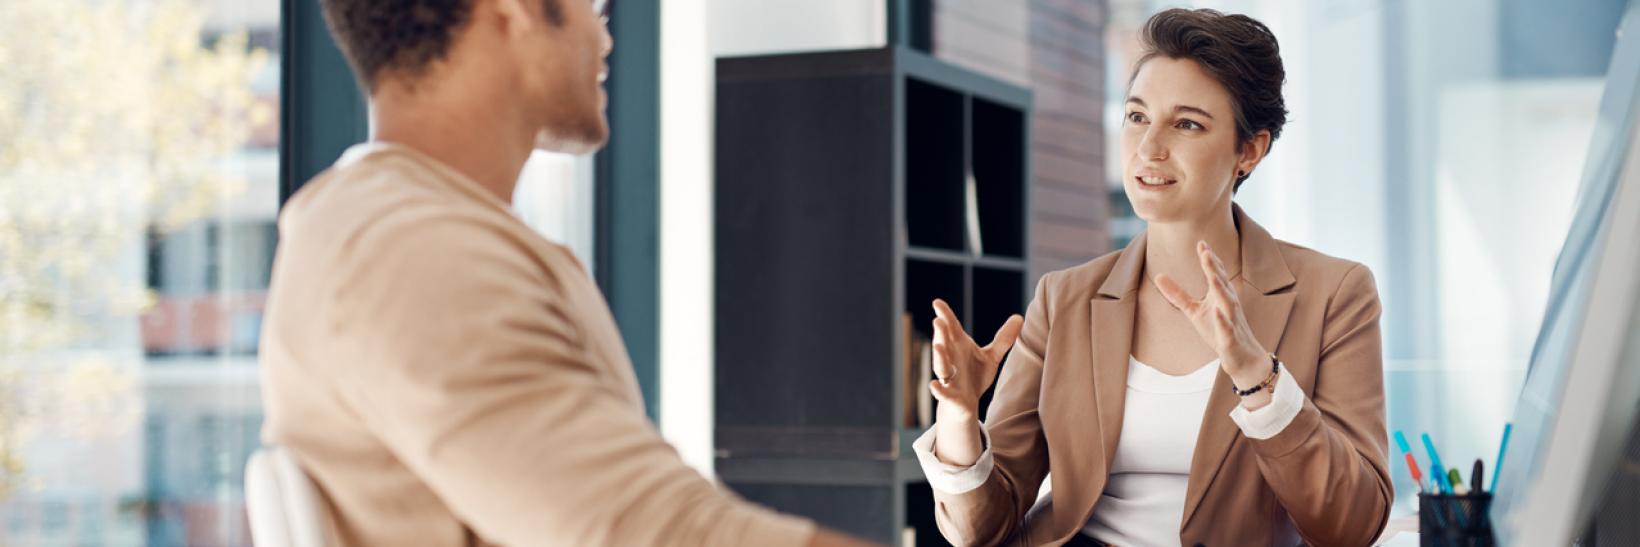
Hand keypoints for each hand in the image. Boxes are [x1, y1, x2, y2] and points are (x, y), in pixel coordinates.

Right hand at [926, 298, 1022, 420]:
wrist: (965, 405)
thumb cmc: (975, 376)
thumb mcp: (991, 357)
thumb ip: (1003, 339)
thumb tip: (1020, 317)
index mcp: (959, 347)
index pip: (951, 328)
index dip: (945, 315)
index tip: (937, 302)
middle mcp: (951, 359)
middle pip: (944, 344)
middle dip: (941, 333)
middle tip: (938, 320)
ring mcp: (949, 378)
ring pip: (941, 366)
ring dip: (939, 356)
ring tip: (937, 346)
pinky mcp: (950, 396)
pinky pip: (942, 393)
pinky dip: (938, 390)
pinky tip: (934, 386)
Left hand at [1153, 241, 1269, 390]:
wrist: (1241, 357)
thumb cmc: (1218, 330)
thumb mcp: (1194, 311)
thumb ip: (1178, 294)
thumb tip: (1158, 276)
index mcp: (1219, 296)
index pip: (1215, 274)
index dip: (1209, 259)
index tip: (1201, 243)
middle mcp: (1228, 304)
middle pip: (1221, 283)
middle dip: (1214, 268)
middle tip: (1206, 252)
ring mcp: (1231, 321)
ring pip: (1228, 303)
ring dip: (1221, 288)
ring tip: (1212, 275)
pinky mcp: (1230, 339)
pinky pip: (1228, 329)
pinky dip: (1223, 321)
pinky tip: (1217, 312)